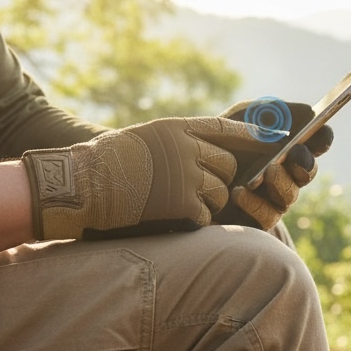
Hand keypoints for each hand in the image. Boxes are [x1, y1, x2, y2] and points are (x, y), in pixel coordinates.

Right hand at [22, 116, 248, 239]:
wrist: (79, 187)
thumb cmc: (102, 166)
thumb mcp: (142, 141)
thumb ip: (174, 145)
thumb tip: (206, 156)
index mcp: (175, 129)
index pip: (223, 129)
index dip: (250, 135)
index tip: (271, 139)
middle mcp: (186, 149)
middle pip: (227, 166)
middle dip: (218, 179)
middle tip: (192, 188)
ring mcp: (186, 177)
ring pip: (220, 193)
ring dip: (205, 203)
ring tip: (173, 204)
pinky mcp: (183, 205)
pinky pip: (205, 216)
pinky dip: (192, 221)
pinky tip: (170, 217)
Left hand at [215, 100, 333, 228]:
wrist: (185, 169)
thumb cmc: (218, 139)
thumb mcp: (243, 116)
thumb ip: (272, 112)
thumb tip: (309, 112)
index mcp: (287, 147)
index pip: (315, 143)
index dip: (322, 139)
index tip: (319, 132)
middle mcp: (285, 174)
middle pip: (308, 172)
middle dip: (306, 163)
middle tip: (295, 155)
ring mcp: (271, 199)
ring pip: (290, 196)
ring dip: (282, 183)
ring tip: (268, 171)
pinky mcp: (253, 220)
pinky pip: (265, 217)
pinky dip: (255, 203)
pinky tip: (239, 191)